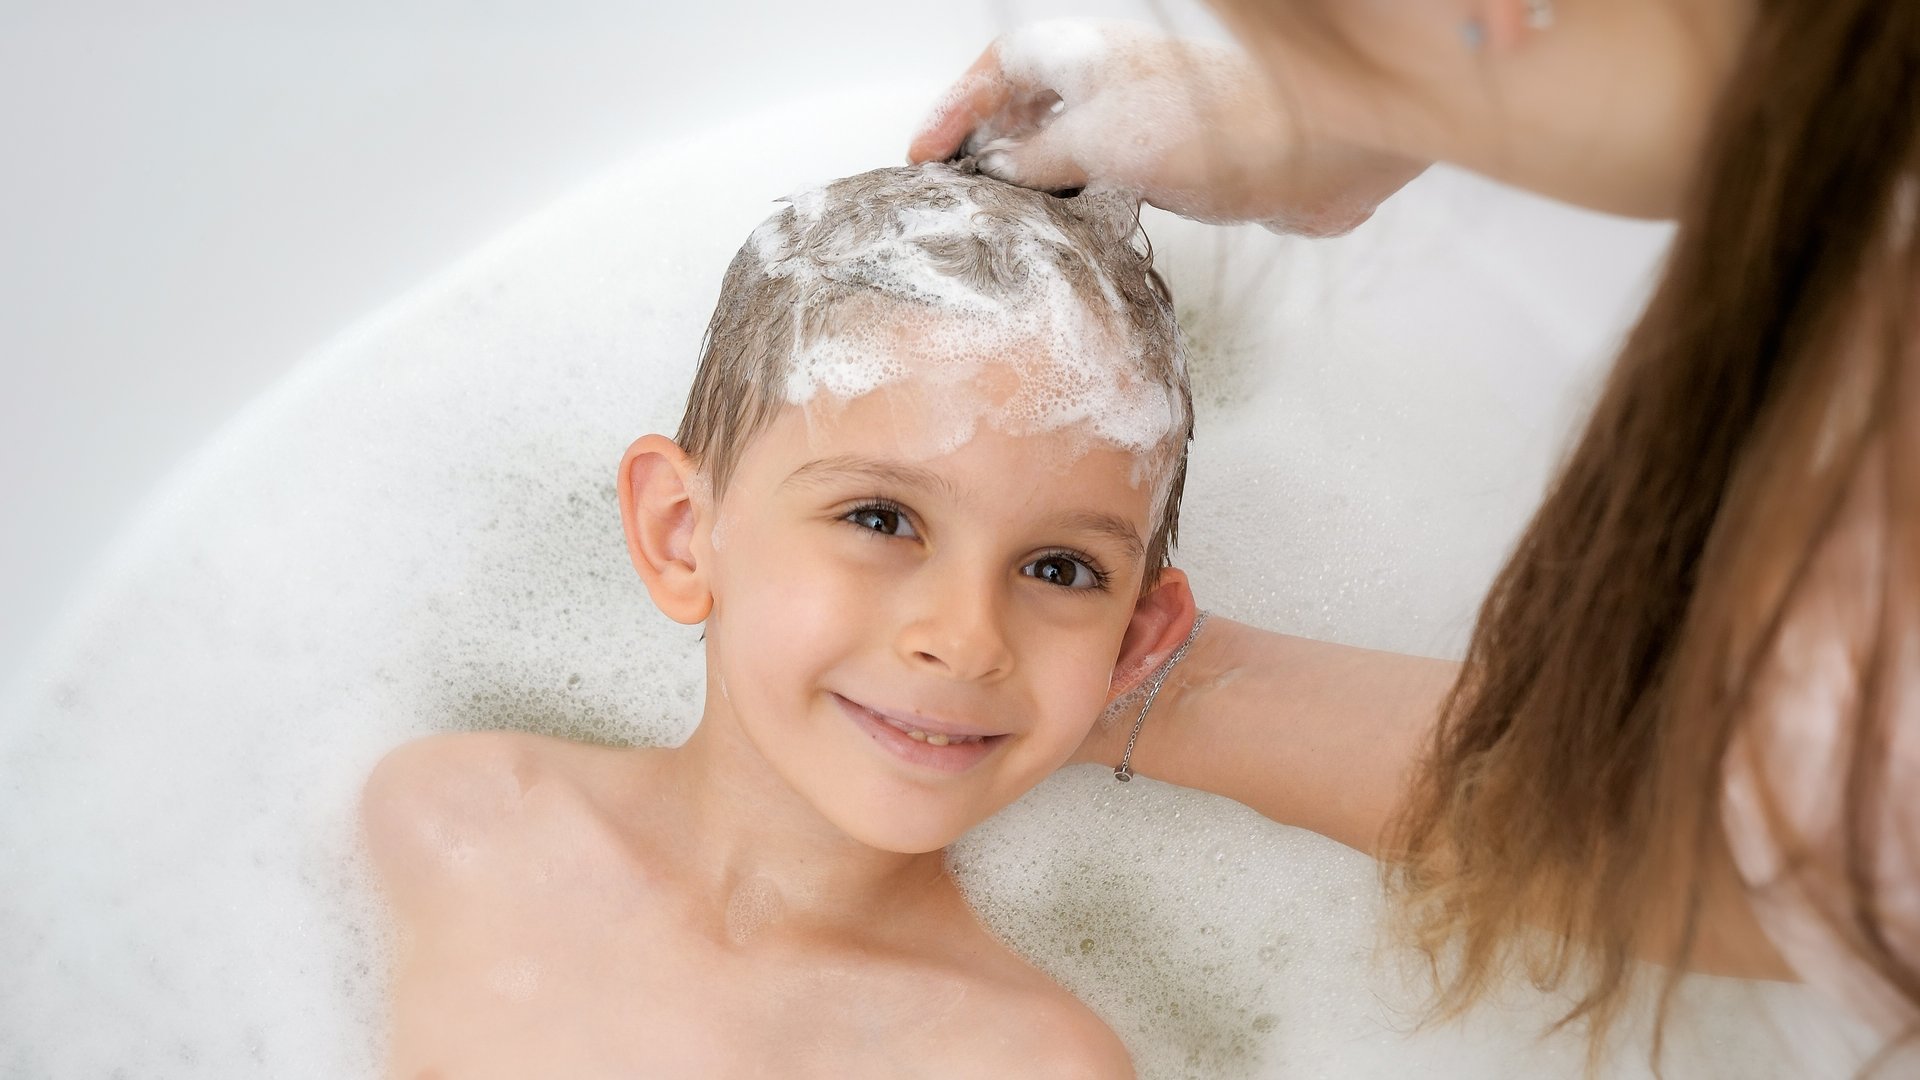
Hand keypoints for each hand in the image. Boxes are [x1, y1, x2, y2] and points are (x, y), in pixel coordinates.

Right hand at [907, 19, 1427, 236]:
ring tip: (996, 219)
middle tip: (952, 193)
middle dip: (984, 145)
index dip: (954, 109)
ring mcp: (1138, 122)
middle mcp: (1107, 81)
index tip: (924, 156)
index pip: (997, 68)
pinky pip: (1101, 179)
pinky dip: (1072, 201)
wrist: (1309, 154)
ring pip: (1062, 145)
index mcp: (1082, 55)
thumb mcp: (1092, 143)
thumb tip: (994, 176)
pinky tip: (1061, 232)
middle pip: (1026, 104)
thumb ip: (1033, 162)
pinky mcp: (1168, 164)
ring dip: (1029, 179)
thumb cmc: (1208, 128)